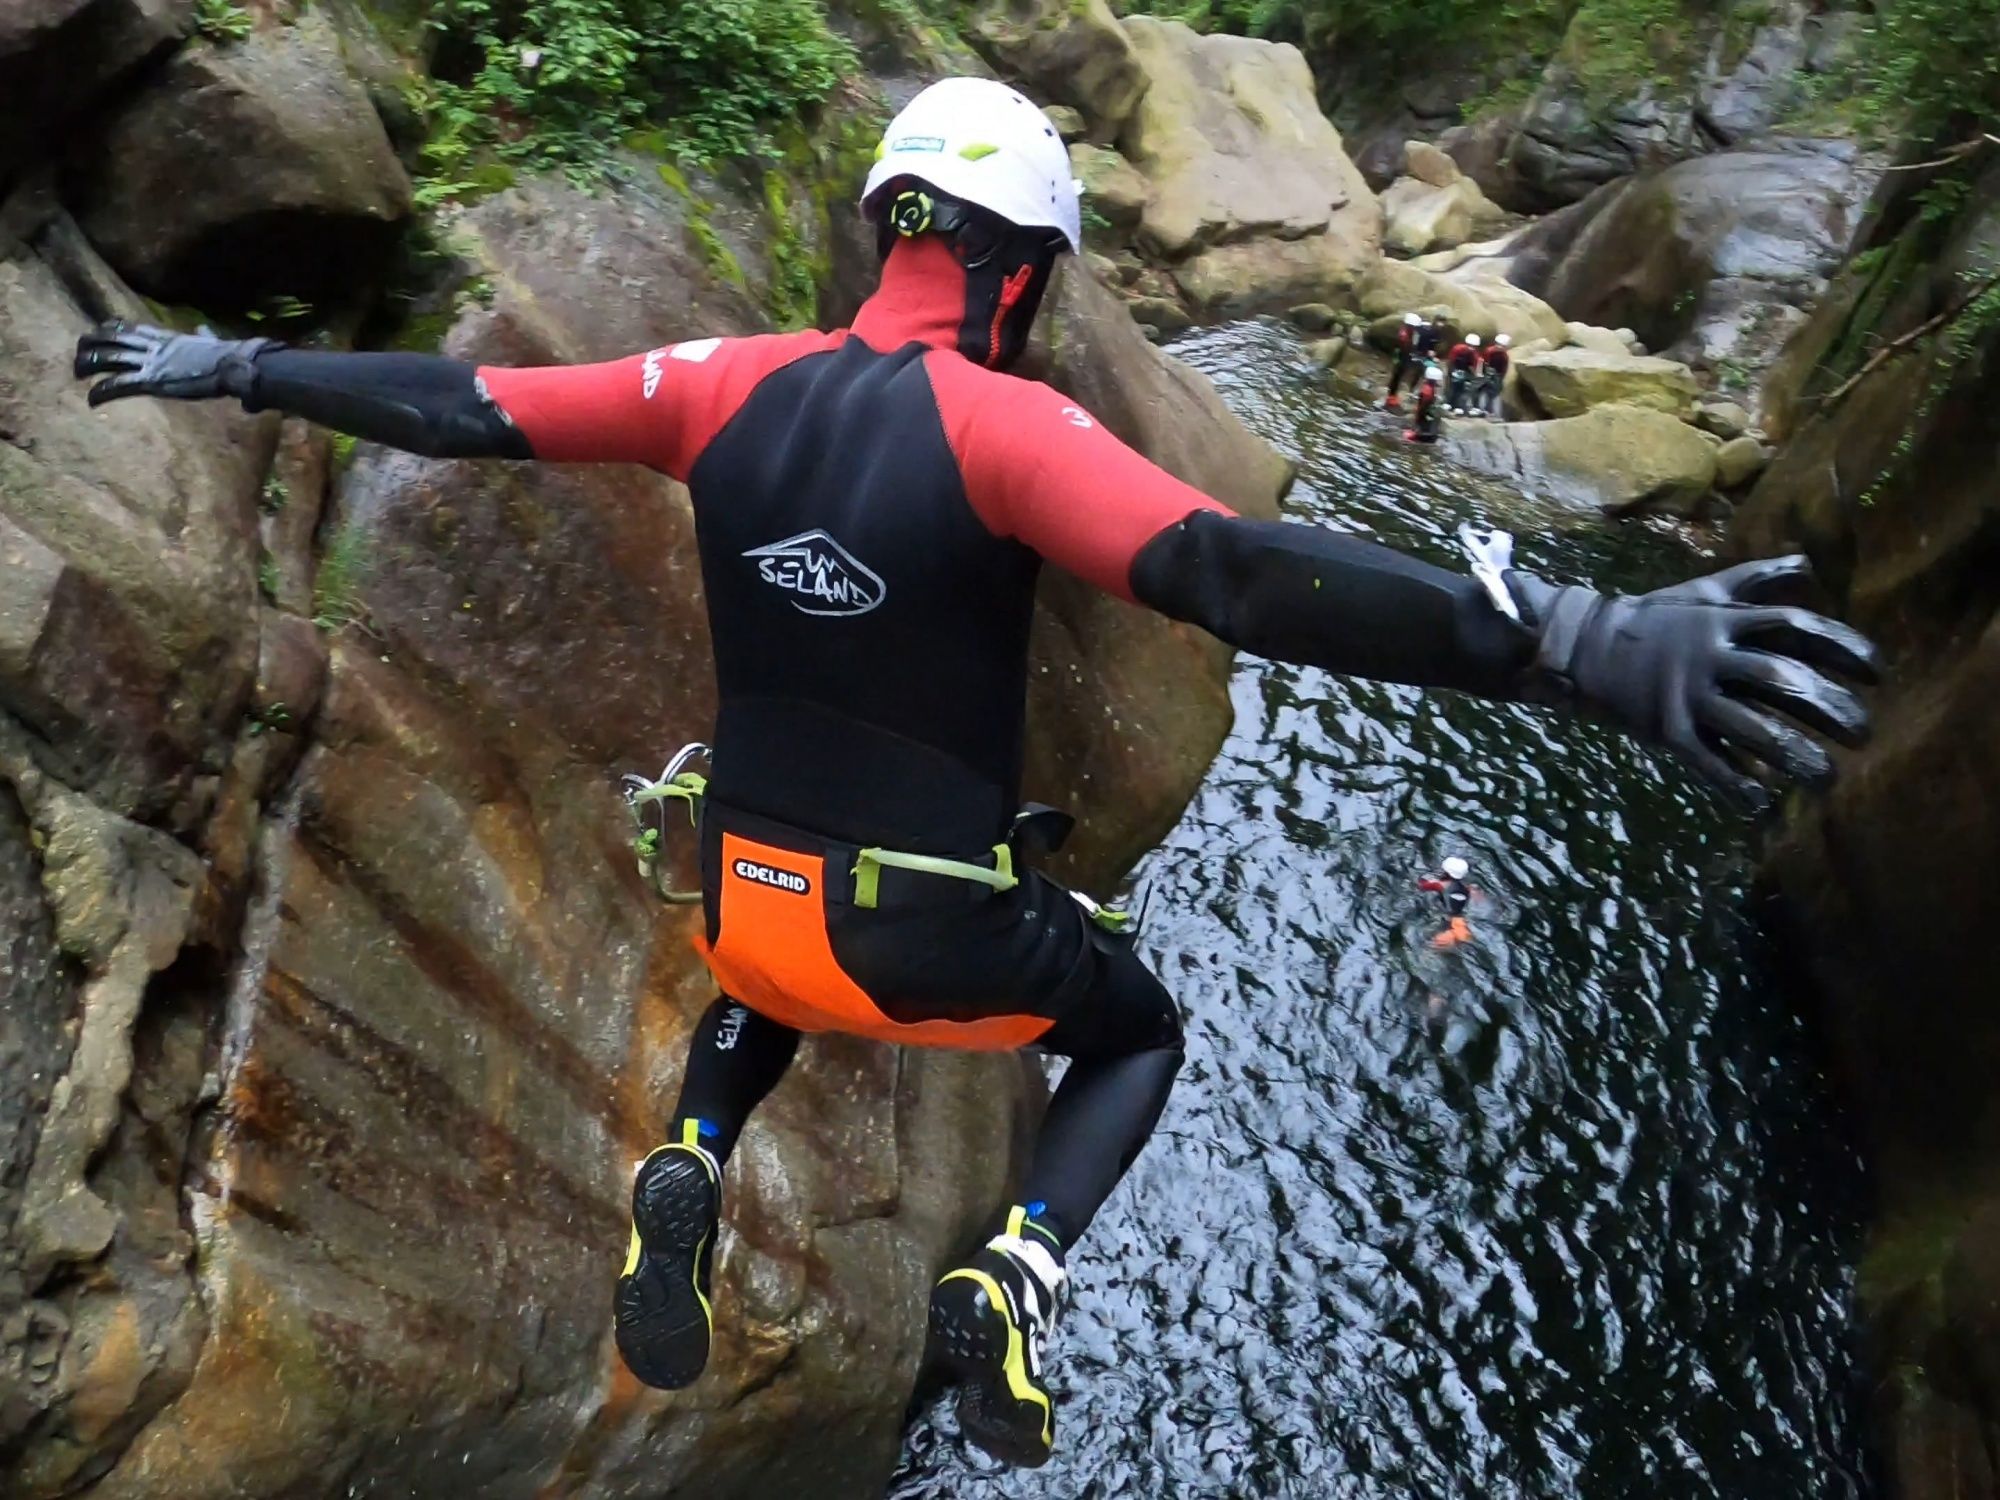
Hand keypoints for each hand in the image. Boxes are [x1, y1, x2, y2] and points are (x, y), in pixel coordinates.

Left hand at [73, 322, 275, 406]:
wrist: (231, 364)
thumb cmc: (227, 355)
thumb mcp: (211, 340)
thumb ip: (204, 335)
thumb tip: (206, 329)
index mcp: (166, 337)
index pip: (131, 327)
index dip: (111, 327)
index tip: (100, 329)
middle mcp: (153, 346)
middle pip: (112, 338)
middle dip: (91, 342)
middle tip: (78, 351)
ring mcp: (151, 362)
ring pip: (109, 357)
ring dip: (88, 364)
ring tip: (76, 373)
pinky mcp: (152, 380)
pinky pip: (120, 384)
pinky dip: (102, 390)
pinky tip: (92, 398)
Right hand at [1509, 555, 1877, 809]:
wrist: (1585, 647)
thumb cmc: (1653, 619)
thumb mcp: (1704, 592)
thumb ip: (1755, 580)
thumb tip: (1805, 565)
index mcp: (1725, 622)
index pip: (1794, 627)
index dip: (1841, 647)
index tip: (1877, 673)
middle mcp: (1710, 656)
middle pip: (1781, 679)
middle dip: (1828, 708)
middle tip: (1863, 734)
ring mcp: (1687, 694)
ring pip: (1750, 726)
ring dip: (1793, 755)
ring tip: (1827, 779)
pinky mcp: (1667, 729)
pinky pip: (1707, 761)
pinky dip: (1735, 783)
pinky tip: (1762, 802)